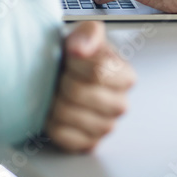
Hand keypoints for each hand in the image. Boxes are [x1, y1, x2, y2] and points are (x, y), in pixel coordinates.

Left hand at [45, 21, 134, 151]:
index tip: (69, 57)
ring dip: (53, 100)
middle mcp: (120, 105)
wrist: (65, 77)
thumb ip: (88, 33)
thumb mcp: (86, 34)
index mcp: (126, 77)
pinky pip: (60, 134)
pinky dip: (50, 121)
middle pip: (77, 92)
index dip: (75, 63)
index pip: (98, 72)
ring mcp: (106, 127)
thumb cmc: (77, 58)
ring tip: (57, 91)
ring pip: (66, 113)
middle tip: (60, 75)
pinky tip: (54, 110)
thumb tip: (80, 49)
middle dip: (61, 80)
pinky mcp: (87, 144)